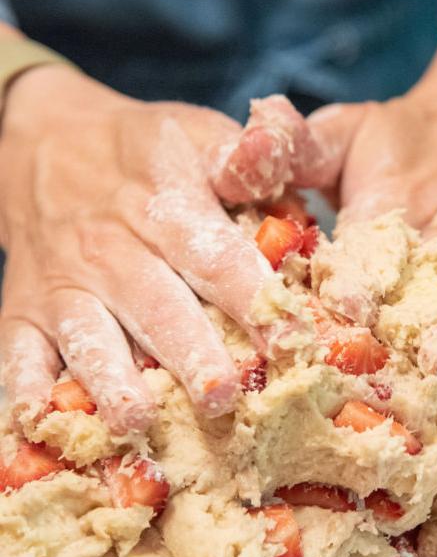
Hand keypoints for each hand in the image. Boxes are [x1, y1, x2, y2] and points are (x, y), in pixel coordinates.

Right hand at [0, 67, 333, 431]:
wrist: (45, 140)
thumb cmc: (148, 153)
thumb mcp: (199, 134)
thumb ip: (248, 154)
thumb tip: (275, 149)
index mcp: (166, 204)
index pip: (215, 256)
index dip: (254, 299)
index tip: (289, 341)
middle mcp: (112, 247)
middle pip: (157, 307)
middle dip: (190, 354)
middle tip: (223, 398)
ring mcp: (64, 282)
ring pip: (89, 335)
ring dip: (112, 380)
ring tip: (138, 421)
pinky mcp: (24, 309)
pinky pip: (17, 352)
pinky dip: (26, 388)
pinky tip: (43, 421)